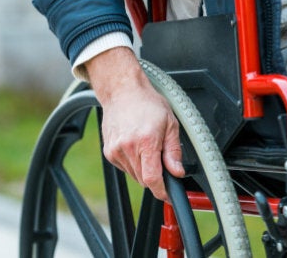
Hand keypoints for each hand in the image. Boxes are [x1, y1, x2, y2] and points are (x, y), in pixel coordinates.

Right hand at [85, 47, 184, 200]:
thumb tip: (177, 172)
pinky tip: (136, 146)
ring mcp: (116, 151)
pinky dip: (134, 163)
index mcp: (146, 142)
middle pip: (144, 180)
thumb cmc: (147, 103)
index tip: (168, 195)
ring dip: (144, 169)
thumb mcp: (170, 124)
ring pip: (135, 175)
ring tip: (147, 146)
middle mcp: (128, 148)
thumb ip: (174, 151)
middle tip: (160, 157)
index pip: (152, 179)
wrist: (123, 91)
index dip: (162, 191)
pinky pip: (125, 168)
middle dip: (156, 176)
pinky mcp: (109, 152)